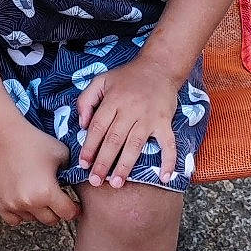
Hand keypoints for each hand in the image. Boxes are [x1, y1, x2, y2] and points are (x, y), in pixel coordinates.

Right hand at [0, 119, 81, 228]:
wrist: (4, 135)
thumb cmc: (34, 142)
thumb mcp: (63, 154)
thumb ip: (72, 173)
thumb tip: (79, 185)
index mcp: (47, 192)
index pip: (68, 213)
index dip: (74, 209)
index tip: (74, 204)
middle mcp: (29, 202)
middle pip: (51, 220)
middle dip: (57, 210)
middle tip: (56, 198)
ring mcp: (12, 204)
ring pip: (33, 219)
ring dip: (38, 211)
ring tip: (38, 193)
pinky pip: (14, 219)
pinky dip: (21, 213)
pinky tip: (24, 199)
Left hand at [77, 60, 180, 187]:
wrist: (159, 67)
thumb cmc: (127, 77)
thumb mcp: (101, 80)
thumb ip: (86, 100)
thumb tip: (82, 125)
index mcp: (113, 100)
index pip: (98, 127)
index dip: (89, 146)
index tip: (83, 164)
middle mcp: (130, 110)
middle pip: (114, 139)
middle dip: (103, 162)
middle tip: (95, 181)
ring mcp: (149, 117)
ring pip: (135, 144)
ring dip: (125, 165)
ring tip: (116, 183)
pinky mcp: (165, 122)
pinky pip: (168, 143)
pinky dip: (168, 160)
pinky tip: (164, 177)